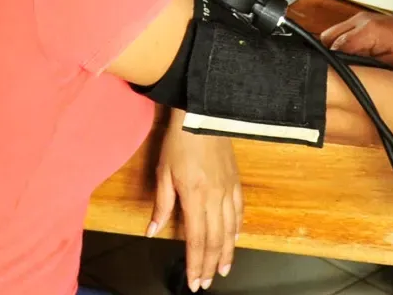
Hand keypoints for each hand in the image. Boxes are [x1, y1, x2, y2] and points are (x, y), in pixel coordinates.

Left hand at [149, 111, 242, 291]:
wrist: (202, 114)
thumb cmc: (179, 142)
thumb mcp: (163, 172)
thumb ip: (161, 204)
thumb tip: (152, 231)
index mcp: (194, 196)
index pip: (196, 239)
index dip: (195, 263)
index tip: (194, 282)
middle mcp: (214, 196)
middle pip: (215, 238)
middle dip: (210, 263)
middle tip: (207, 282)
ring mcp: (228, 188)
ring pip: (230, 227)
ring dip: (227, 251)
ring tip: (223, 269)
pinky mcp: (235, 179)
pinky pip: (239, 208)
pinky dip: (238, 227)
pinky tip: (235, 237)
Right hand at [319, 9, 392, 68]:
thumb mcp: (389, 64)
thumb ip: (363, 64)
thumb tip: (344, 70)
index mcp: (367, 31)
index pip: (335, 46)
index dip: (331, 62)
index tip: (331, 74)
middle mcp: (360, 20)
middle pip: (328, 37)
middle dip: (329, 54)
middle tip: (337, 70)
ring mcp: (360, 17)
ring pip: (333, 33)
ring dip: (334, 47)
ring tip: (345, 63)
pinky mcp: (362, 19)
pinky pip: (343, 30)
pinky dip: (341, 42)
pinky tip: (351, 55)